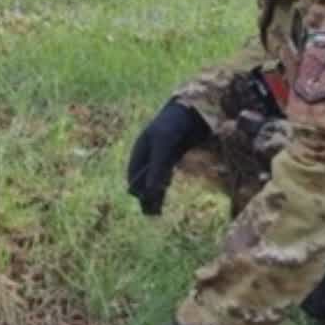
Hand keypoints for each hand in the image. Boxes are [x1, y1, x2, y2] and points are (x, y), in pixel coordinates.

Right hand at [125, 99, 209, 215]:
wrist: (191, 112)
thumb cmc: (173, 124)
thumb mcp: (164, 144)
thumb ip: (157, 167)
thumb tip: (149, 191)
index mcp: (140, 150)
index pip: (133, 175)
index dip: (137, 189)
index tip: (143, 201)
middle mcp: (148, 155)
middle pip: (142, 180)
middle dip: (145, 195)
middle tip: (151, 213)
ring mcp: (160, 158)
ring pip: (153, 180)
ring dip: (153, 194)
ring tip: (156, 211)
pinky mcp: (172, 159)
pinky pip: (164, 177)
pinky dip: (162, 187)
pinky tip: (163, 195)